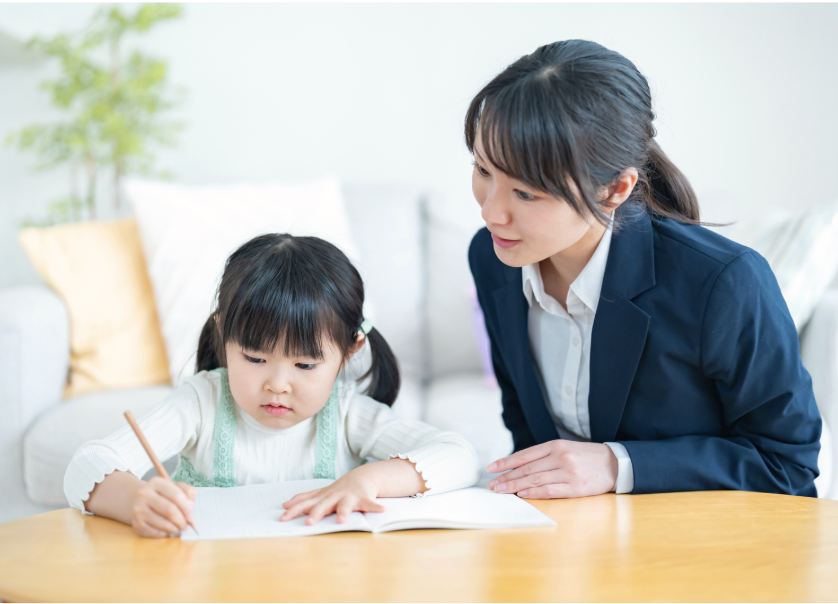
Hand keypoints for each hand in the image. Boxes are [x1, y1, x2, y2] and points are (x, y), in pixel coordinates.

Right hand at [131, 477, 196, 537]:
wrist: (140, 501)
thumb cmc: (162, 495)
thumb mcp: (175, 487)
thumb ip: (187, 491)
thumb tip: (191, 504)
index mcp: (156, 482)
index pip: (176, 495)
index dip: (186, 507)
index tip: (191, 515)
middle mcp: (144, 494)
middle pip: (170, 510)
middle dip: (182, 520)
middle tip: (186, 525)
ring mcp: (138, 509)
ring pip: (163, 523)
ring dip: (175, 528)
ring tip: (179, 528)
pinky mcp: (136, 523)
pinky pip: (156, 532)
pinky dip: (165, 533)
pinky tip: (168, 530)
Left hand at [280, 465, 385, 524]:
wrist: (362, 476)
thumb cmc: (338, 489)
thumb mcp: (320, 493)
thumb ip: (304, 499)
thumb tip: (285, 505)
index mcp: (323, 497)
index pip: (305, 504)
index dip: (294, 511)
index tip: (283, 518)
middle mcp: (334, 496)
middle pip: (323, 505)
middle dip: (316, 513)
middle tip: (309, 523)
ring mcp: (349, 497)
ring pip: (345, 505)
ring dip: (343, 512)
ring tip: (341, 520)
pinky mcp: (363, 498)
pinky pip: (370, 504)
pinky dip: (375, 507)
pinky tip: (381, 511)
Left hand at [487, 440, 617, 498]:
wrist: (615, 464)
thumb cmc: (586, 457)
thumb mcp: (566, 449)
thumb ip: (545, 456)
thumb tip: (520, 467)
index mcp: (556, 446)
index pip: (524, 455)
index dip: (506, 462)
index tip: (492, 468)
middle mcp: (560, 457)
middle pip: (526, 468)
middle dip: (506, 477)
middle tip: (492, 484)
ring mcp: (568, 472)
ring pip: (534, 479)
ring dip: (515, 486)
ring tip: (501, 491)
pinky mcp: (575, 487)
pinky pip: (550, 490)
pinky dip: (534, 493)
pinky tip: (521, 494)